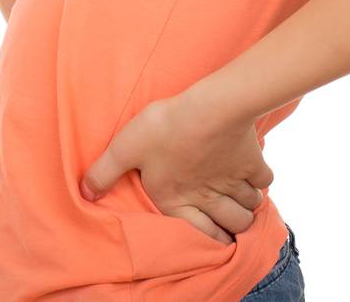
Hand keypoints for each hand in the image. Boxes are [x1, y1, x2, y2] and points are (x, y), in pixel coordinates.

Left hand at [78, 92, 272, 244]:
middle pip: (233, 224)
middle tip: (228, 216)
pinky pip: (264, 181)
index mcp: (179, 200)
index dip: (209, 239)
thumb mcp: (125, 148)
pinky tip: (251, 172)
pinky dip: (260, 182)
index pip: (202, 235)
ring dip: (246, 205)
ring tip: (238, 196)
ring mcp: (235, 182)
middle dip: (232, 225)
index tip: (213, 236)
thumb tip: (85, 194)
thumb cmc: (165, 129)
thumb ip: (105, 172)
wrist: (211, 108)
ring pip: (250, 207)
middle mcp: (210, 198)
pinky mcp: (254, 163)